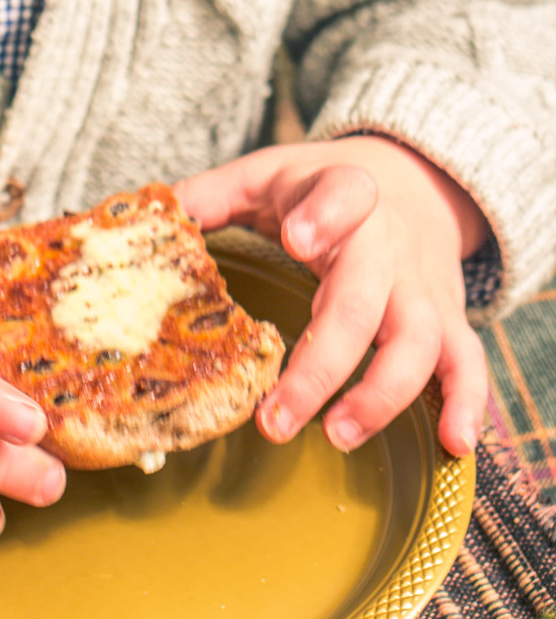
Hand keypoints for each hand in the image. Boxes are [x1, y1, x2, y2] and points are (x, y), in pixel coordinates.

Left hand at [175, 137, 489, 457]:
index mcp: (340, 196)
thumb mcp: (265, 175)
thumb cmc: (320, 186)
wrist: (411, 180)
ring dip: (384, 394)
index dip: (324, 215)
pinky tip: (452, 444)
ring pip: (420, 342)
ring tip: (338, 434)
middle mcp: (386, 245)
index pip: (341, 195)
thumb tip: (149, 218)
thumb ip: (209, 194)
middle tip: (277, 416)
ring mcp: (421, 287)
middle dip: (324, 361)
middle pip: (365, 302)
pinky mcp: (447, 319)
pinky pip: (468, 364)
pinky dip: (468, 403)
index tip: (298, 239)